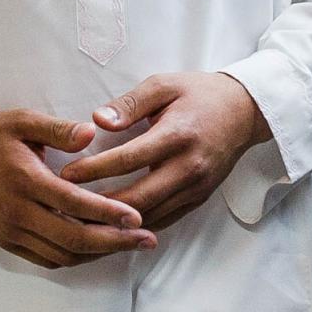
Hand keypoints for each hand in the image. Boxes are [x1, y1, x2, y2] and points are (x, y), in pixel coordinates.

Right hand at [0, 110, 155, 268]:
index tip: (139, 218)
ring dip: (99, 253)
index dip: (110, 213)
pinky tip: (97, 249)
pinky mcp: (5, 240)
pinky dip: (74, 257)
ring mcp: (10, 231)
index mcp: (25, 180)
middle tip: (148, 240)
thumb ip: (58, 129)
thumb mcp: (22, 120)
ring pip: (62, 254)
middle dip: (115, 242)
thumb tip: (92, 132)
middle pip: (74, 239)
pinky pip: (46, 259)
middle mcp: (17, 212)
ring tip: (129, 244)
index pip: (75, 205)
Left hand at [56, 70, 269, 230]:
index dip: (94, 169)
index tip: (66, 174)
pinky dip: (137, 226)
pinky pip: (164, 220)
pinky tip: (112, 226)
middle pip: (138, 198)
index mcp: (178, 135)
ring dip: (115, 223)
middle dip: (99, 207)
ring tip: (83, 222)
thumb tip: (96, 120)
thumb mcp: (164, 84)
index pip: (128, 159)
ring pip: (150, 216)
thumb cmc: (200, 93)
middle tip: (67, 208)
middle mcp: (189, 167)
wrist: (245, 111)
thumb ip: (129, 103)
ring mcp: (197, 187)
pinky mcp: (200, 198)